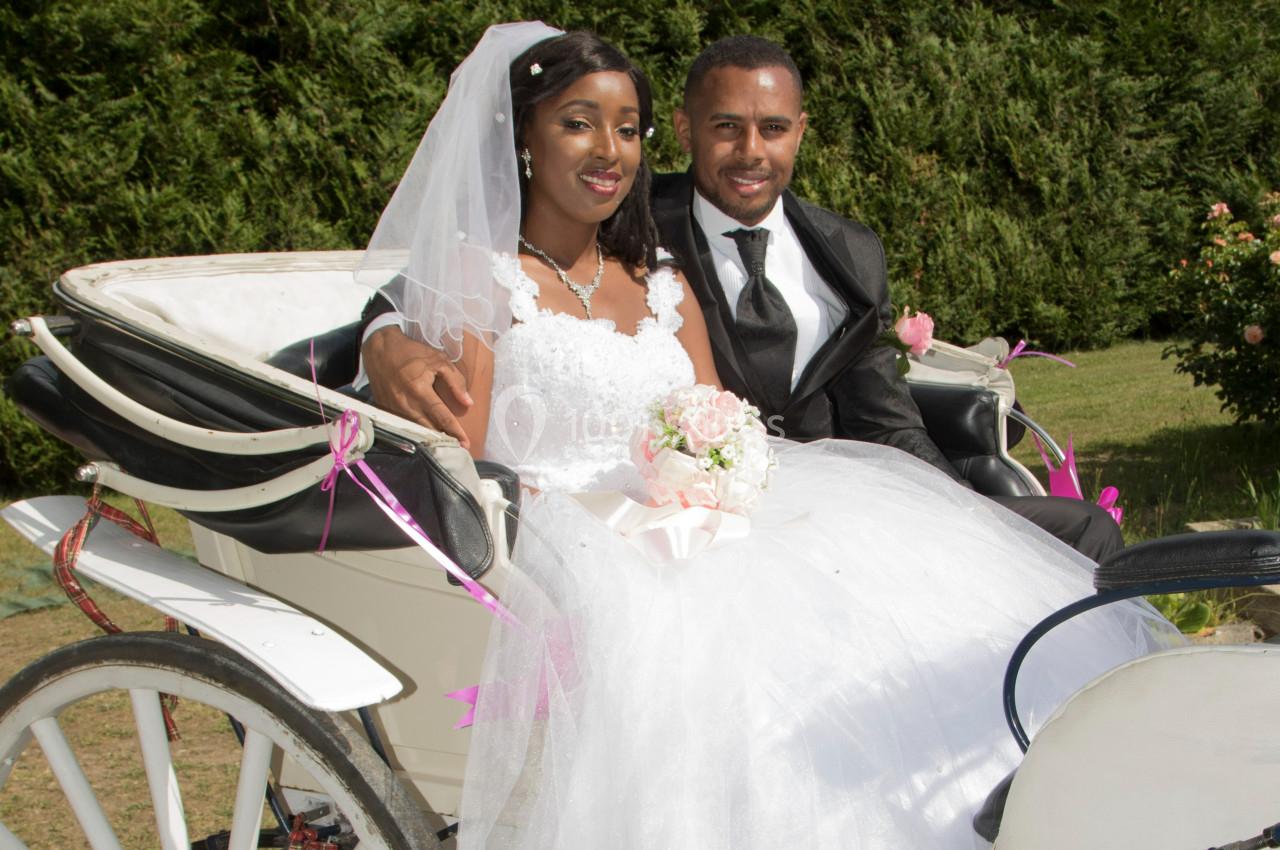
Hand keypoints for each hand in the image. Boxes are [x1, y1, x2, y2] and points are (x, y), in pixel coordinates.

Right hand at [362, 326, 473, 446]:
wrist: (380, 349)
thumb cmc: (411, 353)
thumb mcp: (439, 360)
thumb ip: (456, 382)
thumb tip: (468, 402)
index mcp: (420, 390)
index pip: (442, 416)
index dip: (455, 431)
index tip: (465, 443)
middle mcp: (406, 403)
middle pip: (428, 428)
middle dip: (443, 440)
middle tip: (457, 450)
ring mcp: (394, 409)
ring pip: (415, 430)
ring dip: (430, 439)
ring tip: (444, 447)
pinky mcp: (386, 410)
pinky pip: (403, 426)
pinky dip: (415, 432)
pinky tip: (425, 437)